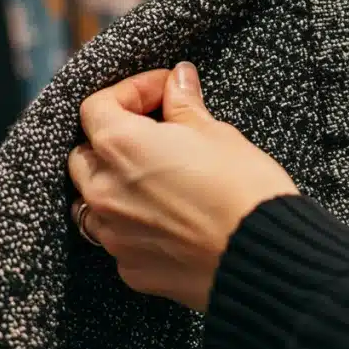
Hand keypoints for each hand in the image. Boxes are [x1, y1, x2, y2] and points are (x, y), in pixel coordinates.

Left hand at [68, 63, 299, 311]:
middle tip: (156, 131)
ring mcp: (114, 235)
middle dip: (114, 138)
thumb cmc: (242, 188)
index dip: (131, 91)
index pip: (97, 106)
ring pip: (92, 200)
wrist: (262, 254)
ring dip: (114, 183)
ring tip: (154, 177)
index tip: (163, 91)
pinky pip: (117, 237)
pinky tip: (165, 217)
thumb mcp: (216, 132)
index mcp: (121, 147)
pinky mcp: (131, 268)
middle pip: (85, 154)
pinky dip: (132, 223)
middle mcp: (104, 191)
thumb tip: (178, 80)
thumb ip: (184, 105)